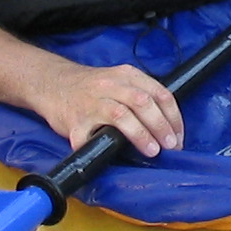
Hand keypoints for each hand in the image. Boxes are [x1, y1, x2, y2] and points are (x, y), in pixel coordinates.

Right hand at [27, 59, 182, 156]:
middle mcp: (110, 85)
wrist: (52, 83)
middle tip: (169, 145)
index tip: (178, 136)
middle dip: (160, 125)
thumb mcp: (119, 80)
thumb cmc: (92, 88)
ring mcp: (92, 102)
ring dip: (140, 134)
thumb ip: (141, 94)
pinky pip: (88, 135)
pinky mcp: (75, 120)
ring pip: (121, 115)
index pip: (159, 92)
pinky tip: (108, 155)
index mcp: (127, 75)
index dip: (173, 117)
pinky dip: (98, 146)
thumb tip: (168, 125)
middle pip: (142, 102)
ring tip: (152, 150)